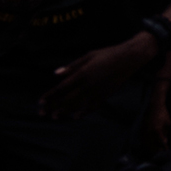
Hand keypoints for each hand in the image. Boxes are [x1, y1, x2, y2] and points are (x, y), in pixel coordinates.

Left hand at [41, 31, 157, 113]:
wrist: (130, 57)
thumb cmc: (108, 53)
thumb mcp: (89, 55)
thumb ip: (72, 66)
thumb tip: (56, 73)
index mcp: (82, 73)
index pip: (61, 88)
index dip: (50, 95)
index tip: (40, 101)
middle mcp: (88, 84)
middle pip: (66, 99)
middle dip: (53, 106)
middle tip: (42, 113)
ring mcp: (97, 90)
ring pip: (77, 104)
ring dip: (64, 111)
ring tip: (54, 116)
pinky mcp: (106, 94)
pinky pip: (92, 106)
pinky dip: (83, 112)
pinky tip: (76, 116)